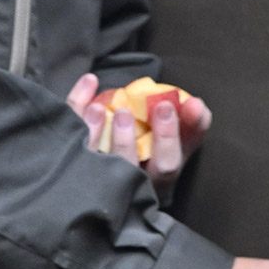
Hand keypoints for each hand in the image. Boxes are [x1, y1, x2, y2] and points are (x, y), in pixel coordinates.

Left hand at [65, 73, 210, 191]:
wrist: (115, 172)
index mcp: (156, 183)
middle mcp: (126, 187)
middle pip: (126, 172)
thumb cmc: (153, 157)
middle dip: (126, 142)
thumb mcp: (178, 145)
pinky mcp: (74, 160)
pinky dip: (77, 104)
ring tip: (100, 108)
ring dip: (96, 131)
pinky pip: (71, 135)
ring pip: (92, 161)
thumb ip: (192, 126)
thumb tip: (197, 105)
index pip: (166, 167)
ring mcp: (96, 177)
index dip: (167, 138)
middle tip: (126, 112)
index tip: (166, 107)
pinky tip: (90, 81)